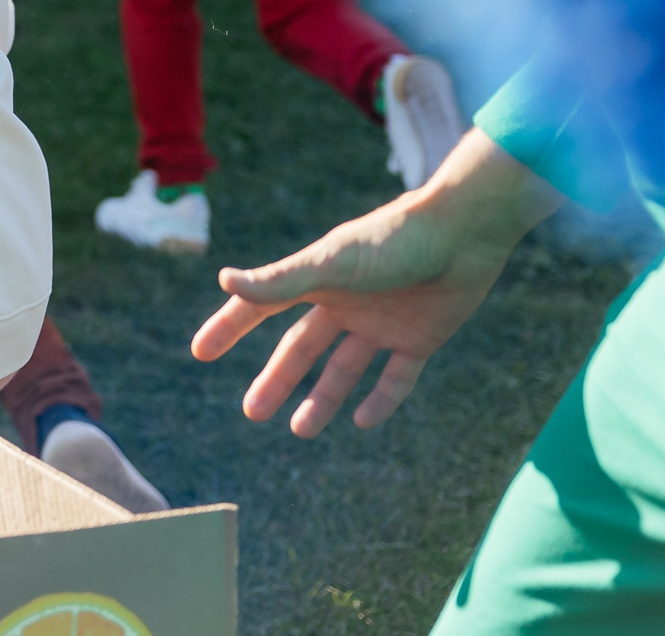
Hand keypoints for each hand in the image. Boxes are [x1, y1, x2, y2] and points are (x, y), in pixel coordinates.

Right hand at [190, 131, 560, 436]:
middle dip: (276, 380)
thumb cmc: (393, 240)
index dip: (230, 328)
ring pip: (344, 369)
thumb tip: (224, 281)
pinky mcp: (420, 339)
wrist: (463, 233)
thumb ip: (280, 279)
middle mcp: (345, 303)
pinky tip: (364, 422)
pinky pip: (396, 377)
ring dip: (322, 399)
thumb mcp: (331, 263)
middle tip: (251, 412)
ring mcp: (382, 323)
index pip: (262, 307)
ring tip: (299, 431)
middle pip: (301, 348)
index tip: (200, 352)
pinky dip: (381, 400)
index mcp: (317, 280)